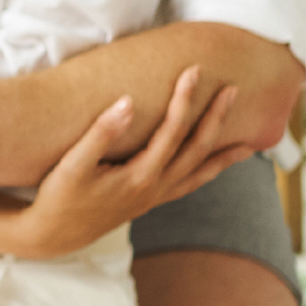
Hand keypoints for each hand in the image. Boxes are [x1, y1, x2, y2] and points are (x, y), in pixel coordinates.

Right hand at [9, 67, 254, 257]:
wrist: (53, 235)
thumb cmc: (58, 197)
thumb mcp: (72, 164)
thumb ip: (101, 133)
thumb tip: (128, 102)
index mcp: (141, 175)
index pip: (173, 129)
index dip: (185, 98)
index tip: (194, 70)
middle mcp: (155, 188)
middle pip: (197, 149)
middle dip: (216, 118)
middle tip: (233, 89)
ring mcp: (154, 198)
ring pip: (200, 173)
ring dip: (225, 155)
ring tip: (252, 144)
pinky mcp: (148, 202)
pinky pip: (189, 186)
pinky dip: (208, 174)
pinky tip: (214, 167)